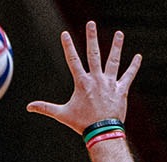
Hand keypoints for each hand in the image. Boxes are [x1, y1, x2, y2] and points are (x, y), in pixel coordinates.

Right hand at [27, 22, 141, 133]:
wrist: (102, 131)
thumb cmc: (81, 123)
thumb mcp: (62, 114)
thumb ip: (45, 108)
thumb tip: (28, 107)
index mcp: (82, 83)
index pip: (73, 60)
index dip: (67, 46)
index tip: (64, 34)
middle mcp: (96, 79)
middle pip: (94, 54)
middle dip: (91, 38)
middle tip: (91, 24)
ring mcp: (110, 83)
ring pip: (113, 61)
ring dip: (116, 46)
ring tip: (119, 33)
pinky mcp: (121, 90)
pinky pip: (128, 75)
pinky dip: (134, 66)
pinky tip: (138, 56)